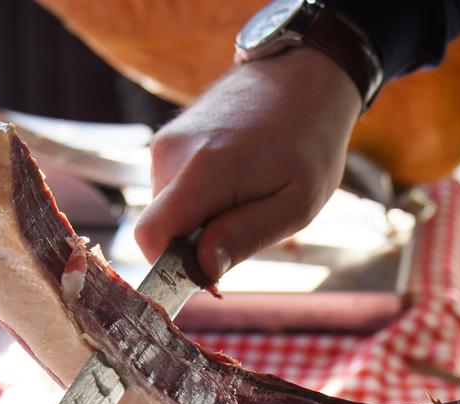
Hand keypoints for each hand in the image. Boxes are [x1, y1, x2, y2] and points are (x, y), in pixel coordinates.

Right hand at [135, 46, 362, 281]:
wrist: (304, 73)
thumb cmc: (309, 140)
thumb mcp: (296, 204)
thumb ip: (246, 237)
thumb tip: (202, 270)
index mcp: (201, 171)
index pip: (149, 236)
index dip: (170, 269)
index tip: (209, 273)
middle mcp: (171, 154)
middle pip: (163, 228)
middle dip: (197, 243)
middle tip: (249, 222)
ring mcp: (166, 141)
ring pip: (169, 210)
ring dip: (202, 219)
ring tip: (248, 193)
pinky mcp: (170, 137)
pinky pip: (174, 188)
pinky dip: (201, 198)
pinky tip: (237, 178)